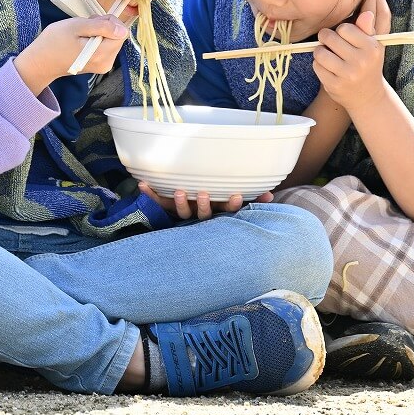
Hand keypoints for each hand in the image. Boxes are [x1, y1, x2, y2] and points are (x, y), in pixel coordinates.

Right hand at [14, 14, 128, 93]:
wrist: (41, 61)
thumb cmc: (55, 41)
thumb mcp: (77, 26)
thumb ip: (102, 27)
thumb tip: (123, 30)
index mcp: (102, 54)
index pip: (122, 32)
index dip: (109, 22)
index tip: (93, 22)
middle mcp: (106, 63)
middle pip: (118, 37)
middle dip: (104, 27)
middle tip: (84, 27)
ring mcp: (103, 66)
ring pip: (112, 41)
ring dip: (100, 33)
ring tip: (81, 34)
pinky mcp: (99, 66)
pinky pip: (106, 47)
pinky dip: (97, 40)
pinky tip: (82, 41)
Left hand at [138, 182, 272, 221]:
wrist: (194, 230)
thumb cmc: (221, 205)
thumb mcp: (236, 202)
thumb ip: (254, 199)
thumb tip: (270, 196)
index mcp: (218, 212)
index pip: (226, 211)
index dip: (231, 205)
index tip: (237, 195)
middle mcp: (201, 214)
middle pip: (202, 214)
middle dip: (203, 205)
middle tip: (204, 193)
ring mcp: (185, 213)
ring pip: (182, 212)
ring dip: (179, 203)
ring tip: (179, 191)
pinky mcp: (169, 209)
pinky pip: (159, 203)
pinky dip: (150, 195)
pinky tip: (142, 184)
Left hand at [313, 0, 390, 111]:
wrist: (367, 97)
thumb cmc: (368, 64)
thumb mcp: (373, 45)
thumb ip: (369, 25)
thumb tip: (370, 2)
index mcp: (373, 47)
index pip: (345, 28)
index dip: (342, 31)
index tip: (345, 35)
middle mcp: (362, 61)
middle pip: (330, 37)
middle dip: (328, 39)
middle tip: (333, 45)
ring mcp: (348, 75)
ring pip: (320, 51)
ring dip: (321, 52)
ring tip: (330, 56)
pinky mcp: (334, 85)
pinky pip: (316, 66)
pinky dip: (319, 65)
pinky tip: (328, 69)